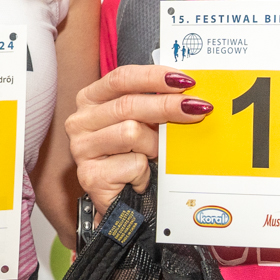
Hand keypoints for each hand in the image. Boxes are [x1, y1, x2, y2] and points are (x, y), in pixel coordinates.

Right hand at [65, 65, 214, 217]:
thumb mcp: (143, 122)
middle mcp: (80, 121)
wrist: (122, 202)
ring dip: (154, 145)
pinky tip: (141, 178)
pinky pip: (133, 164)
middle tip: (199, 107)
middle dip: (167, 105)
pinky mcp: (91, 176)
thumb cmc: (133, 156)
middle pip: (127, 104)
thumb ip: (155, 102)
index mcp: (90, 100)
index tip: (185, 80)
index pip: (121, 78)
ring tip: (156, 155)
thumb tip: (190, 90)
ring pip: (131, 132)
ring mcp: (82, 148)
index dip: (154, 76)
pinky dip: (146, 171)